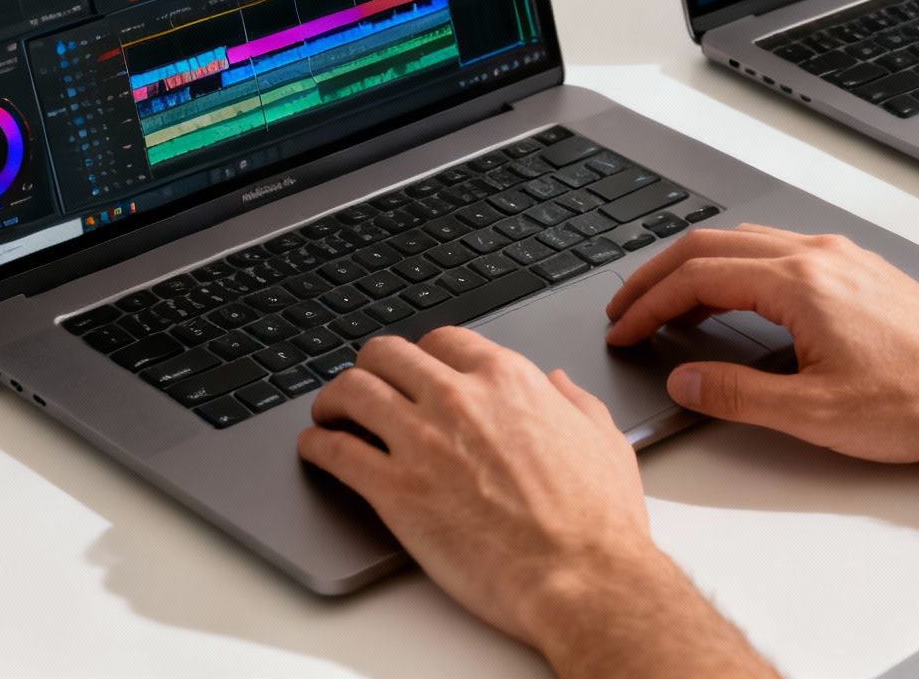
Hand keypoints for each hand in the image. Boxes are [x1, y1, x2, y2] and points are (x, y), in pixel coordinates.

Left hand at [297, 329, 668, 648]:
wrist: (582, 577)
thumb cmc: (597, 520)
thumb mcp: (602, 439)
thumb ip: (575, 401)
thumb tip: (559, 383)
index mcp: (507, 380)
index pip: (444, 339)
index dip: (423, 353)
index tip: (415, 369)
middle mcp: (457, 398)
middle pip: (386, 354)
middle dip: (371, 366)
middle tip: (364, 384)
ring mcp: (421, 441)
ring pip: (352, 391)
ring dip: (333, 398)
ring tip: (329, 412)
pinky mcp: (395, 490)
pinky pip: (335, 451)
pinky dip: (316, 445)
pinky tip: (315, 449)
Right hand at [606, 224, 918, 462]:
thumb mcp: (815, 414)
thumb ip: (736, 396)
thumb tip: (683, 379)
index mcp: (800, 283)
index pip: (698, 276)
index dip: (649, 303)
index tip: (623, 328)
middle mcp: (818, 256)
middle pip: (712, 244)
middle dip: (658, 275)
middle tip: (626, 308)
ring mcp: (841, 257)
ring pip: (746, 242)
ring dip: (697, 267)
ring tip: (667, 304)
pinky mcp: (858, 270)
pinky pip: (777, 250)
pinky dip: (735, 267)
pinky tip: (732, 300)